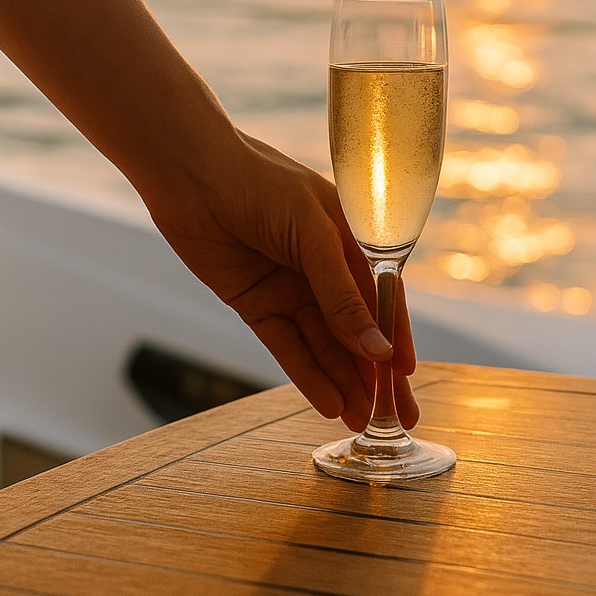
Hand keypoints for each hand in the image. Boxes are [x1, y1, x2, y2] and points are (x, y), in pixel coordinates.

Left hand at [144, 131, 418, 431]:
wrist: (190, 172)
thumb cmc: (260, 185)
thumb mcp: (311, 235)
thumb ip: (341, 295)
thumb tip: (377, 349)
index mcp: (348, 240)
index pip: (382, 298)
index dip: (394, 337)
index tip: (406, 377)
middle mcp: (322, 268)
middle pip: (355, 329)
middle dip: (374, 374)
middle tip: (397, 418)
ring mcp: (289, 287)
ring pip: (323, 345)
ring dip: (343, 381)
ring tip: (362, 422)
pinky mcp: (256, 303)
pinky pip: (287, 346)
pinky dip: (307, 374)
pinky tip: (328, 403)